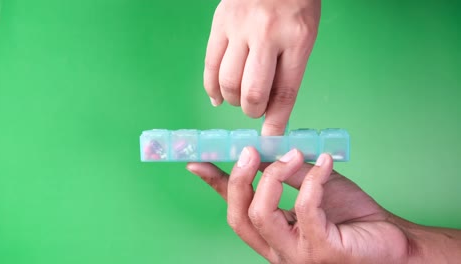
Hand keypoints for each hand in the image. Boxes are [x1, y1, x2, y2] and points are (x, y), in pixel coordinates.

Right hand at [187, 148, 418, 263]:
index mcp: (273, 233)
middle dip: (239, 179)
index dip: (214, 186)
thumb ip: (286, 174)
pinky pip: (305, 210)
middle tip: (249, 149)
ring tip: (293, 154)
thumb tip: (263, 150)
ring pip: (261, 214)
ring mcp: (298, 255)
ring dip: (273, 175)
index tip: (196, 162)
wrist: (391, 238)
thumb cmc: (351, 216)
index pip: (235, 210)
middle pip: (238, 216)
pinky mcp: (322, 253)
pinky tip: (326, 162)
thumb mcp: (311, 187)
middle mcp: (278, 249)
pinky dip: (313, 179)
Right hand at [204, 0, 320, 134]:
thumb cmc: (296, 1)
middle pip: (252, 92)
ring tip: (239, 98)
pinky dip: (212, 87)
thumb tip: (272, 106)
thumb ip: (288, 67)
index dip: (276, 122)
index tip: (271, 138)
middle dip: (253, 111)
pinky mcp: (219, 24)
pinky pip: (210, 64)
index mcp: (297, 38)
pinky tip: (218, 96)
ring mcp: (239, 29)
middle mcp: (267, 35)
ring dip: (233, 100)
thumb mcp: (305, 32)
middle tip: (255, 111)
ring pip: (228, 82)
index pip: (285, 92)